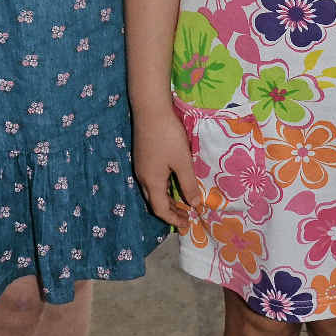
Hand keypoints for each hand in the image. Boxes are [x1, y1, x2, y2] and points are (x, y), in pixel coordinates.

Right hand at [132, 107, 200, 231]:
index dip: (174, 219)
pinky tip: (173, 182)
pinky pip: (152, 181)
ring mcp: (141, 166)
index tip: (187, 226)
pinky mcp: (143, 157)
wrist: (150, 110)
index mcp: (151, 182)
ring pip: (152, 191)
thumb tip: (194, 205)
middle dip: (170, 212)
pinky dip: (163, 188)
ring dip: (167, 200)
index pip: (161, 210)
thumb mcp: (182, 161)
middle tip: (186, 217)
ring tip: (182, 203)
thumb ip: (188, 184)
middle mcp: (143, 177)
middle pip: (154, 202)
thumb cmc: (168, 136)